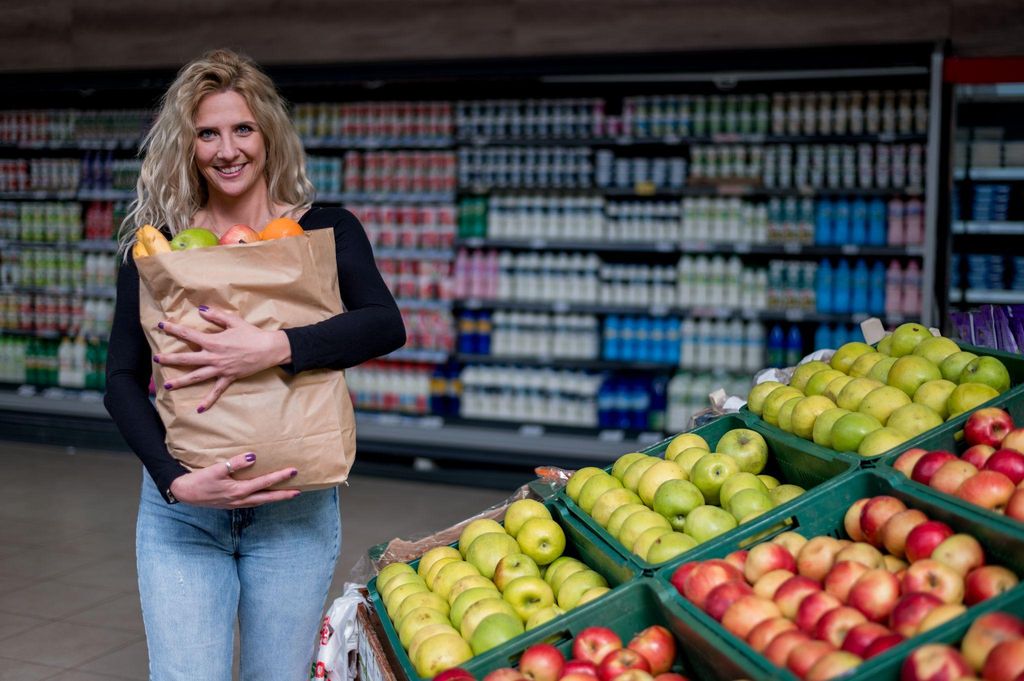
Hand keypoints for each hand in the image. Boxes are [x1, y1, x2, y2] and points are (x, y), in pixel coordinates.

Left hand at [154, 306, 291, 411]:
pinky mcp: (228, 377)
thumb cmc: (251, 333)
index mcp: (213, 341)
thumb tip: (201, 310)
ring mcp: (220, 369)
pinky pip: (217, 391)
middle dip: (170, 359)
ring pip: (197, 376)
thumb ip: (216, 315)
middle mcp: (213, 356)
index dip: (173, 329)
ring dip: (181, 381)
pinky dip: (208, 400)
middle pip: (187, 358)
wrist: (268, 349)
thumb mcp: (234, 321)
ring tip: (168, 385)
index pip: (189, 335)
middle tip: (156, 359)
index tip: (161, 326)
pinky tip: (199, 409)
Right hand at [169, 452, 299, 507]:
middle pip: (267, 497)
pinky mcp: (232, 504)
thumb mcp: (216, 469)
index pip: (264, 482)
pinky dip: (262, 500)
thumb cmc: (200, 480)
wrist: (185, 493)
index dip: (280, 477)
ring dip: (274, 498)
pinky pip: (252, 503)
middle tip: (298, 491)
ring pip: (261, 502)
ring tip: (287, 494)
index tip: (293, 471)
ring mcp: (236, 504)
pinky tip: (265, 496)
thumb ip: (235, 463)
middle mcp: (240, 500)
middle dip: (283, 494)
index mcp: (239, 490)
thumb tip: (253, 457)